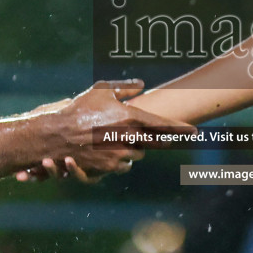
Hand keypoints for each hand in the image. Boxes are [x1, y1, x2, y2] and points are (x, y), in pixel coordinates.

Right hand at [16, 80, 193, 182]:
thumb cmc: (79, 109)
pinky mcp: (109, 167)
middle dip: (154, 139)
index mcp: (130, 117)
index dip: (181, 129)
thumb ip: (125, 87)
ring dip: (135, 148)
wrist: (57, 134)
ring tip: (118, 140)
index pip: (163, 125)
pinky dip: (121, 159)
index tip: (195, 132)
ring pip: (139, 154)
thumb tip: (141, 84)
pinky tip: (110, 151)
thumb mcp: (101, 90)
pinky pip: (125, 165)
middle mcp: (128, 137)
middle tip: (152, 135)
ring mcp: (119, 154)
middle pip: (154, 142)